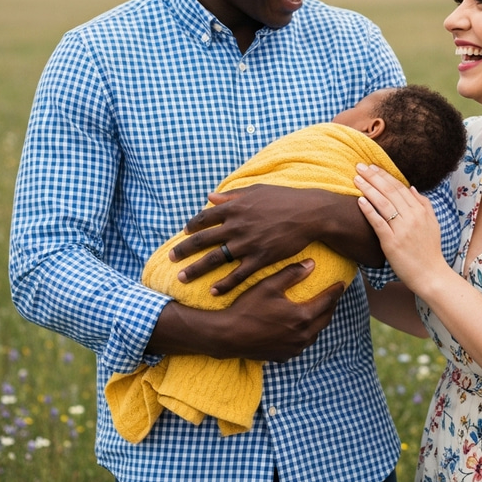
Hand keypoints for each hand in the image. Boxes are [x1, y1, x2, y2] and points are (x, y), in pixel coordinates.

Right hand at [149, 259, 344, 361]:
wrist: (227, 336)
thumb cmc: (247, 308)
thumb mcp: (269, 285)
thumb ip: (292, 274)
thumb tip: (312, 264)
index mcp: (302, 317)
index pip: (327, 301)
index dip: (335, 291)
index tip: (342, 283)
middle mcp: (302, 335)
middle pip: (325, 318)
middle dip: (331, 305)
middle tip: (334, 295)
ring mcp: (293, 348)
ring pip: (315, 333)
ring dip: (320, 320)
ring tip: (320, 309)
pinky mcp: (283, 356)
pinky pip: (302, 344)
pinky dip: (307, 333)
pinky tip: (302, 326)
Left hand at [169, 185, 316, 293]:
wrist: (310, 213)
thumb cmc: (284, 198)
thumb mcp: (256, 191)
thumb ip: (232, 195)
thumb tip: (210, 196)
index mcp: (234, 207)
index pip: (204, 218)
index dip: (191, 227)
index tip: (183, 233)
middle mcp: (236, 226)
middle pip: (202, 240)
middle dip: (183, 250)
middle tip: (170, 259)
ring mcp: (247, 243)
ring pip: (214, 259)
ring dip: (196, 270)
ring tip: (182, 278)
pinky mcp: (261, 258)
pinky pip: (238, 274)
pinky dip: (224, 284)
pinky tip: (213, 291)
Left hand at [354, 164, 446, 293]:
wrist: (430, 274)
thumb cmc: (430, 250)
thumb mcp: (433, 223)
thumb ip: (424, 204)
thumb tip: (412, 188)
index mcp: (420, 211)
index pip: (399, 188)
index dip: (385, 175)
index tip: (373, 167)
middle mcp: (412, 217)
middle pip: (389, 192)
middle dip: (373, 177)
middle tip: (359, 166)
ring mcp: (402, 230)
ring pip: (383, 204)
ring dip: (369, 189)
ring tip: (356, 179)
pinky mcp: (392, 243)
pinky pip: (379, 223)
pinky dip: (369, 211)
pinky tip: (360, 201)